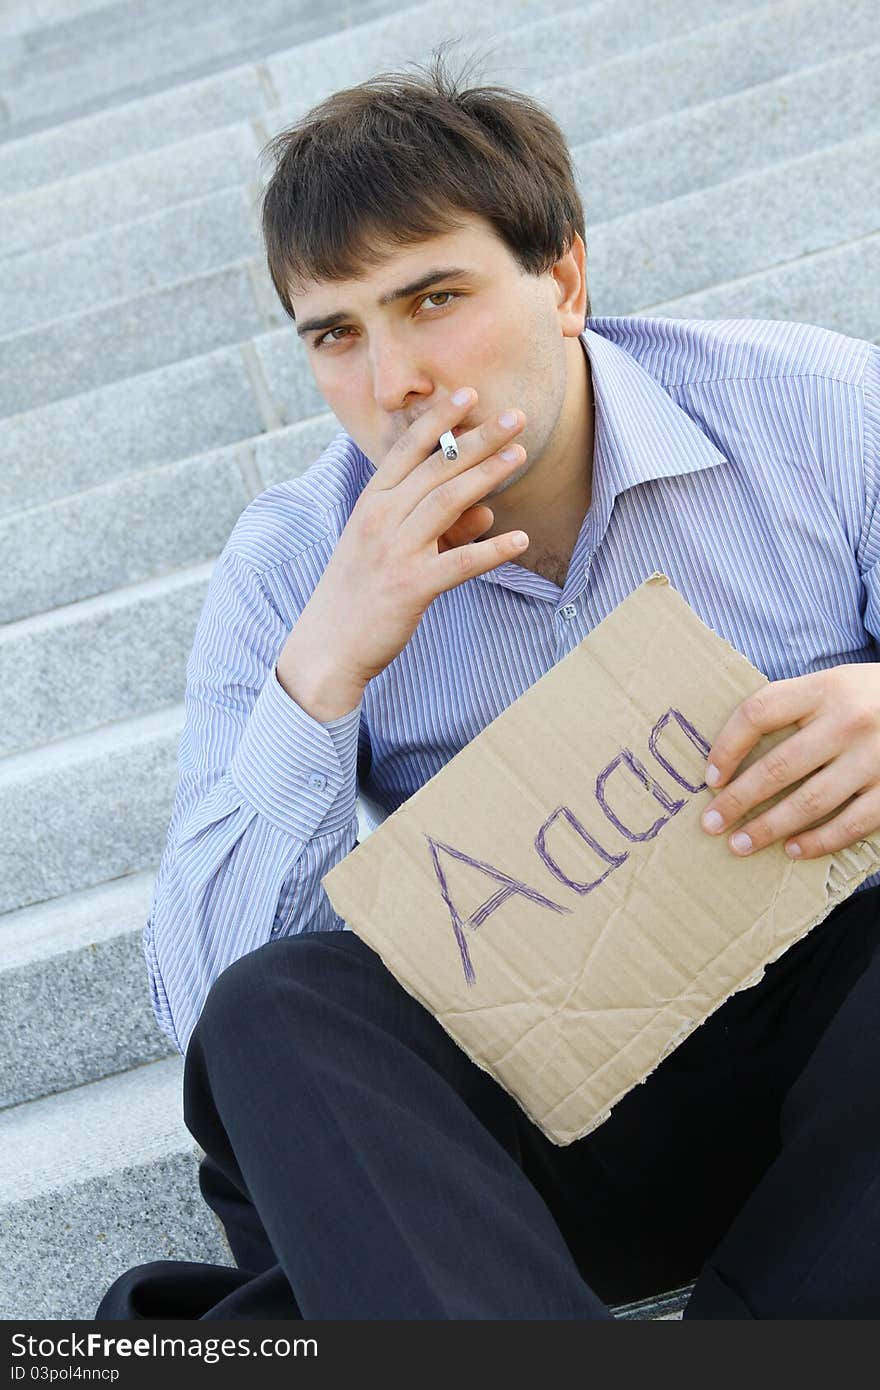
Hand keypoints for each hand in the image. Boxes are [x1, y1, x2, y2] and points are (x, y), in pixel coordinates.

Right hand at [290, 387, 528, 691]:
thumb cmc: (360, 592)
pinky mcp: (411, 588)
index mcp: (371, 503)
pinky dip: (491, 551)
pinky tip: (520, 540)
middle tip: (515, 416)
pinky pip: (458, 564)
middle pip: (436, 469)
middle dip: (477, 439)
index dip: (439, 420)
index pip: (407, 450)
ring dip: (486, 476)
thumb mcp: (389, 548)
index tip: (469, 393)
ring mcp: (395, 552)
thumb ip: (437, 525)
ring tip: (519, 456)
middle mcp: (380, 519)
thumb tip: (485, 509)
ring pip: (447, 503)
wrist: (328, 645)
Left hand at [699, 664, 879, 860]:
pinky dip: (819, 841)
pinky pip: (852, 823)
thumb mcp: (831, 684)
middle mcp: (847, 721)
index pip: (758, 713)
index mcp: (823, 689)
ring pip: (810, 801)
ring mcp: (874, 757)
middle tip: (711, 823)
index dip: (726, 747)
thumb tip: (733, 753)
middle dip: (738, 800)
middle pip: (779, 766)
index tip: (709, 778)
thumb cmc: (867, 697)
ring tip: (740, 844)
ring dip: (770, 827)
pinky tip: (793, 850)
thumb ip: (792, 707)